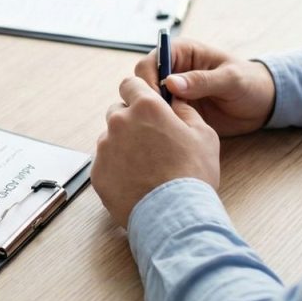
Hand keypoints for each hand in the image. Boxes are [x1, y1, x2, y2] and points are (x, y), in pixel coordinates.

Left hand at [92, 77, 220, 226]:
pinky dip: (116, 168)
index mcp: (145, 107)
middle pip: (118, 110)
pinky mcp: (97, 172)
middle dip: (131, 120)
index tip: (145, 103)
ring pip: (110, 137)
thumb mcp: (204, 135)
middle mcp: (119, 122)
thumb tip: (175, 101)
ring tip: (145, 166)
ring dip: (123, 144)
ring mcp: (105, 147)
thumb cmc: (193, 175)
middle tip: (150, 140)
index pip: (130, 84)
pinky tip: (135, 180)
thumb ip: (186, 111)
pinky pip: (105, 162)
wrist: (174, 216)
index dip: (138, 92)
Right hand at [133, 38, 275, 136]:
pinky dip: (159, 123)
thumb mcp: (230, 80)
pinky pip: (159, 115)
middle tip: (157, 116)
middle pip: (143, 81)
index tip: (153, 99)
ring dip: (150, 112)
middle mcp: (173, 70)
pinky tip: (166, 133)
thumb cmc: (250, 83)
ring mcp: (173, 91)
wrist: (263, 105)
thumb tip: (171, 83)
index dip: (148, 78)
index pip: (152, 60)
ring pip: (147, 100)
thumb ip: (202, 80)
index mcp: (182, 52)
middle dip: (145, 98)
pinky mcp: (177, 110)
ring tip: (161, 127)